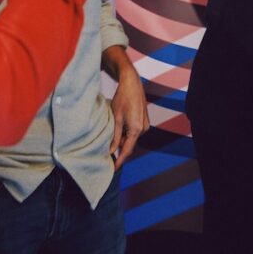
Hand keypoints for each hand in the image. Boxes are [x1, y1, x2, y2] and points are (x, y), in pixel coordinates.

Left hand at [102, 46, 148, 168]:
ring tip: (112, 132)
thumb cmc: (123, 99)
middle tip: (107, 150)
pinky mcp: (144, 120)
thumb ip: (114, 137)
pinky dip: (127, 132)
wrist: (132, 84)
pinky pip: (134, 131)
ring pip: (131, 137)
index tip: (114, 169)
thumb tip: (111, 151)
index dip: (120, 161)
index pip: (127, 150)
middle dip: (119, 147)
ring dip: (122, 138)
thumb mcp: (116, 119)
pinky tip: (119, 126)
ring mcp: (145, 125)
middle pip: (129, 144)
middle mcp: (143, 129)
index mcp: (136, 129)